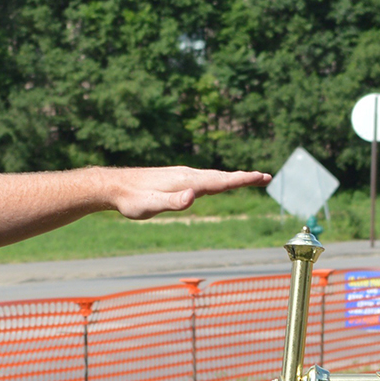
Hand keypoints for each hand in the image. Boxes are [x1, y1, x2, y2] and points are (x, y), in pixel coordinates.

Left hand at [109, 167, 270, 220]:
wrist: (113, 186)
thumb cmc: (131, 200)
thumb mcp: (150, 205)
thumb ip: (173, 202)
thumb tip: (193, 196)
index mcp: (186, 181)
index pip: (220, 181)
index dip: (242, 180)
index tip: (262, 177)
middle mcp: (187, 175)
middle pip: (221, 176)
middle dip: (244, 177)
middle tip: (266, 177)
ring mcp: (181, 176)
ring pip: (213, 176)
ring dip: (232, 177)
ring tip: (249, 178)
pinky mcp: (175, 179)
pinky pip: (203, 178)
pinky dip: (218, 179)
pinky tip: (217, 183)